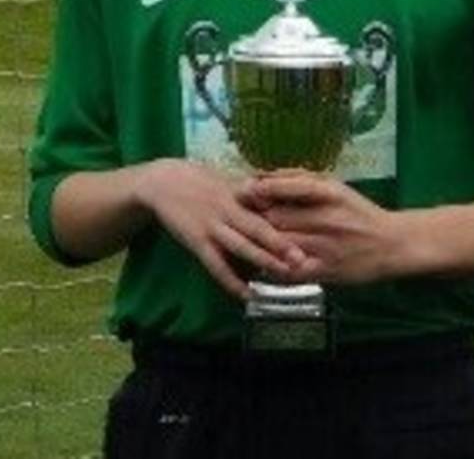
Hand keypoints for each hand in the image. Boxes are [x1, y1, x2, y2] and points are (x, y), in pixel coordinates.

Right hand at [138, 159, 307, 298]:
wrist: (162, 183)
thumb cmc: (200, 180)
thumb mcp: (228, 179)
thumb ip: (253, 191)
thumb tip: (281, 196)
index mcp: (239, 191)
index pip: (269, 204)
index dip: (289, 215)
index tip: (311, 226)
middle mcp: (228, 208)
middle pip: (259, 227)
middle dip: (281, 244)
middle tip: (303, 258)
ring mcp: (212, 226)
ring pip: (241, 246)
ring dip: (263, 261)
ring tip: (284, 274)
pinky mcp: (198, 242)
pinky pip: (217, 265)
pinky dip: (232, 281)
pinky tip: (247, 294)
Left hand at [242, 170, 401, 285]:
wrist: (392, 244)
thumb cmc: (359, 212)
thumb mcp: (335, 186)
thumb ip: (300, 179)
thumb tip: (263, 175)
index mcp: (330, 193)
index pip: (287, 187)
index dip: (261, 189)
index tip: (244, 190)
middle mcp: (327, 218)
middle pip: (276, 217)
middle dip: (256, 217)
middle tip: (240, 217)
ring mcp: (325, 247)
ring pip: (279, 244)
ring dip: (260, 242)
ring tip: (246, 239)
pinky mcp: (324, 271)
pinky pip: (289, 270)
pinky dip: (273, 266)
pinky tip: (264, 262)